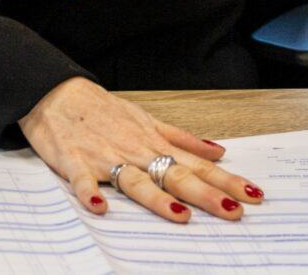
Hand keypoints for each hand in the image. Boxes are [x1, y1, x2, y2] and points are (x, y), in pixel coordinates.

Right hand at [19, 76, 261, 223]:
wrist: (53, 92)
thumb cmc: (100, 109)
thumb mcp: (145, 118)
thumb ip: (182, 137)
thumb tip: (219, 150)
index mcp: (152, 142)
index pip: (197, 164)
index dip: (226, 180)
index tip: (254, 195)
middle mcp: (134, 151)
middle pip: (174, 175)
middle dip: (206, 193)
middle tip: (234, 210)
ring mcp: (104, 157)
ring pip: (135, 180)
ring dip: (157, 198)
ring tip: (181, 215)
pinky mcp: (74, 162)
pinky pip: (82, 181)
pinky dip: (89, 194)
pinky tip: (100, 209)